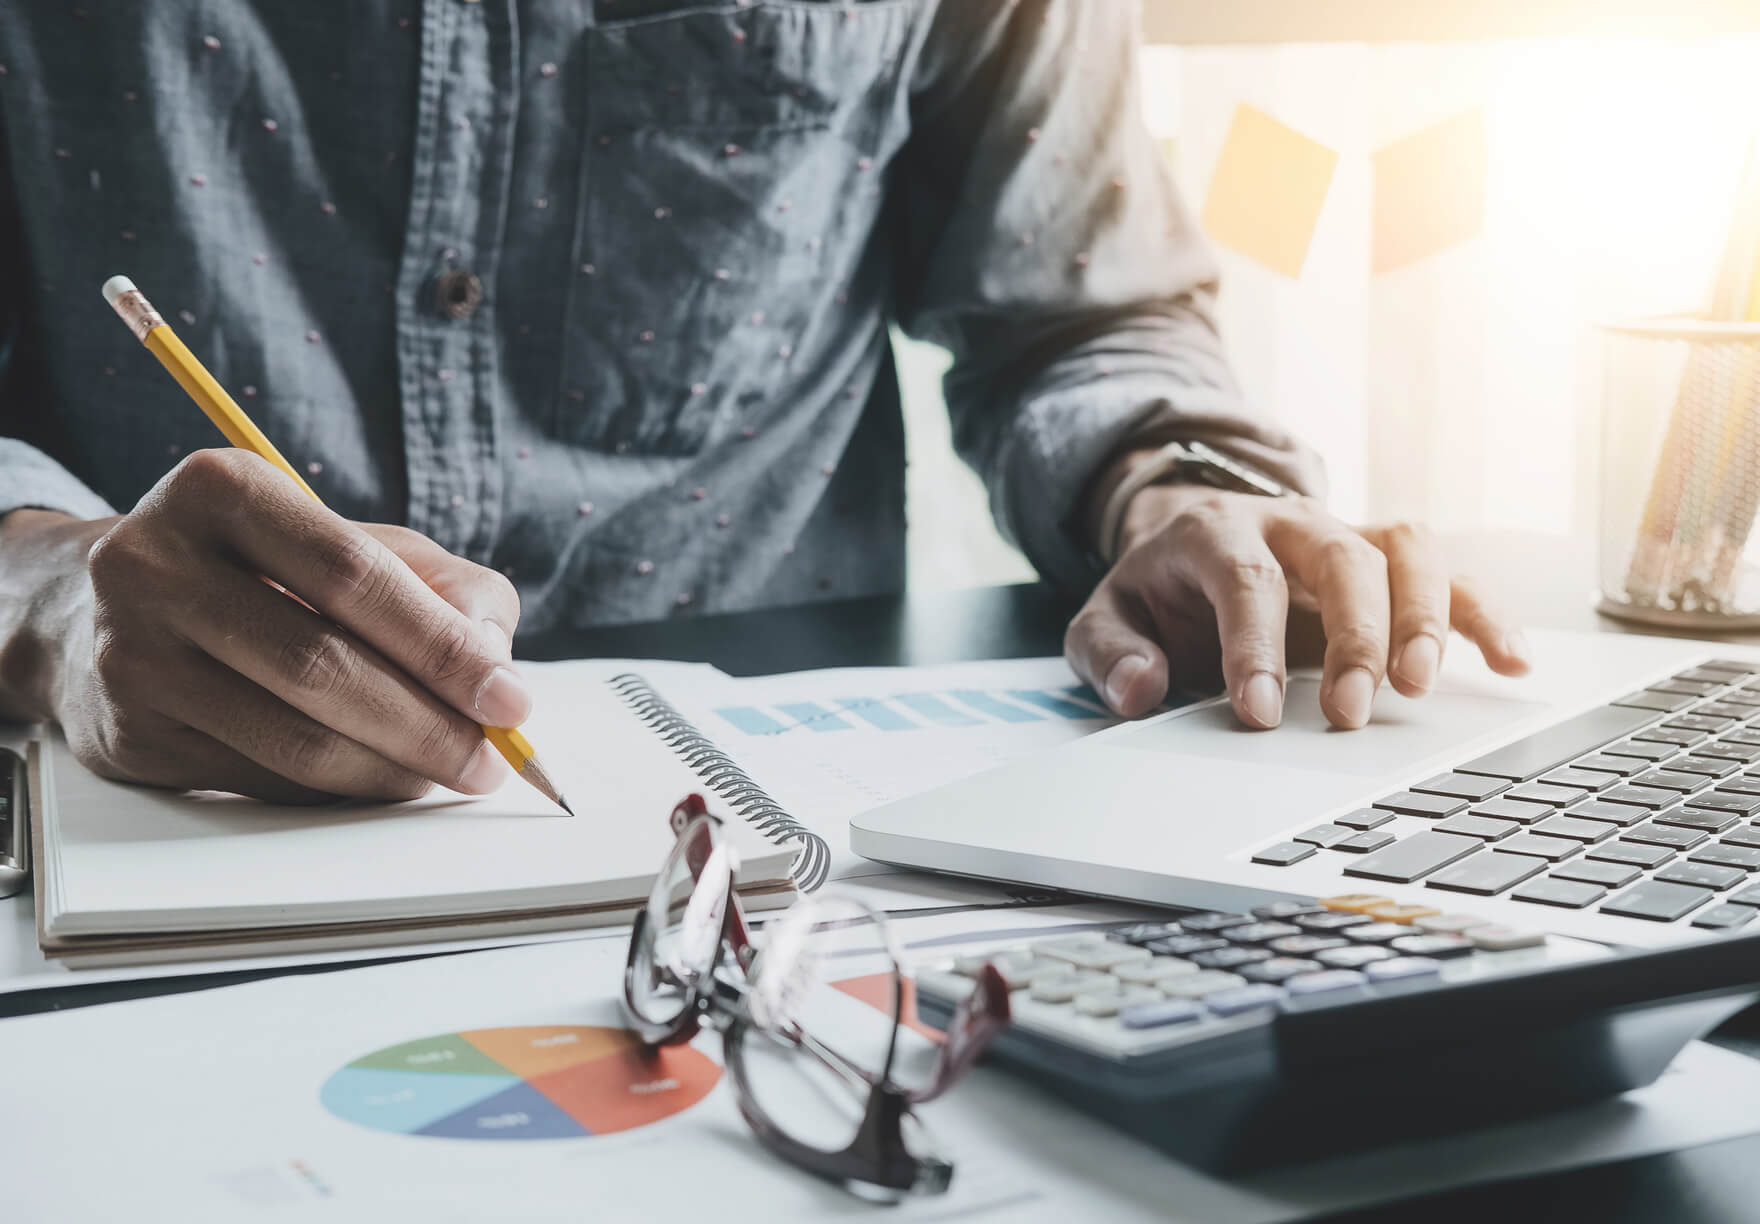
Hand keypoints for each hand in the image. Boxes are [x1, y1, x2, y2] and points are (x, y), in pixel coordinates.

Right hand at [0, 450, 526, 801]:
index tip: (510, 697)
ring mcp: (130, 655)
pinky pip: (260, 781)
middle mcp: (156, 566)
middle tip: (490, 758)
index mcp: (221, 489)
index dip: (441, 644)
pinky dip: (339, 790)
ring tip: (447, 771)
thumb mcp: (346, 539)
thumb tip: (493, 660)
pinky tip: (378, 777)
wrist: (89, 609)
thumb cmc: (257, 569)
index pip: (351, 575)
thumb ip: (442, 584)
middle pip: (322, 666)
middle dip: (428, 724)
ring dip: (391, 770)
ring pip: (292, 739)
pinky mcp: (127, 735)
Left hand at [1065, 478, 1530, 730]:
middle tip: (1350, 712)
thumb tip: (1137, 688)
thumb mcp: (1106, 618)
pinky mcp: (1390, 559)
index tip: (1257, 713)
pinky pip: (1452, 572)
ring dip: (1425, 617)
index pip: (1246, 579)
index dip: (1254, 645)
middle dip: (1353, 635)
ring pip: (1406, 550)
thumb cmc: (1160, 591)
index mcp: (1218, 533)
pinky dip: (1485, 614)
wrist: (1190, 538)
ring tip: (1422, 687)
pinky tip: (1511, 663)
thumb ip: (1108, 653)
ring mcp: (1349, 535)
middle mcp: (1292, 523)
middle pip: (1340, 558)